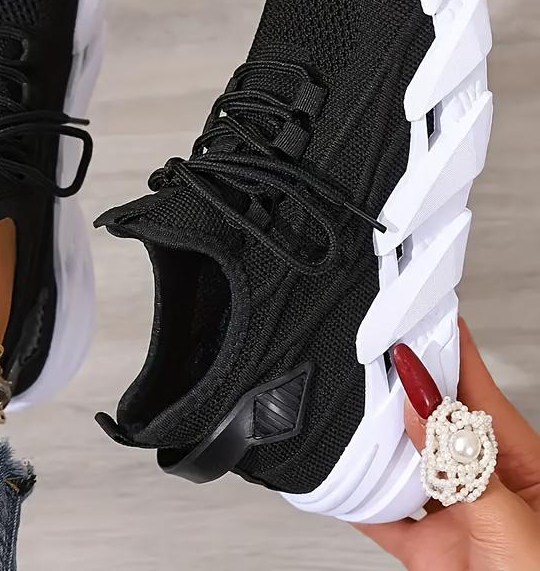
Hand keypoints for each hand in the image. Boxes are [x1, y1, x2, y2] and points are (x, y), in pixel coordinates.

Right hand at [355, 319, 539, 570]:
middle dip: (396, 385)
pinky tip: (333, 476)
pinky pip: (382, 514)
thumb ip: (460, 464)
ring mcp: (453, 515)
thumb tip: (418, 400)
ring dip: (371, 440)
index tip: (409, 306)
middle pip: (429, 418)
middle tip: (359, 353)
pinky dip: (355, 496)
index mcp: (519, 461)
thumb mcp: (511, 525)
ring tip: (339, 406)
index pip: (473, 385)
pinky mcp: (428, 552)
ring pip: (401, 462)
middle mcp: (482, 481)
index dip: (443, 343)